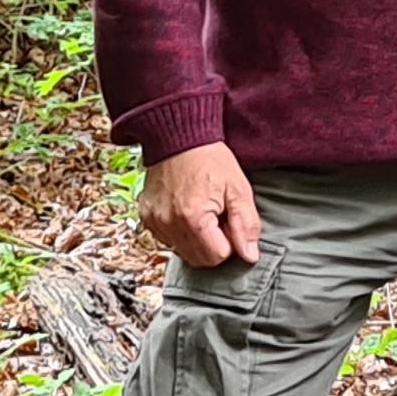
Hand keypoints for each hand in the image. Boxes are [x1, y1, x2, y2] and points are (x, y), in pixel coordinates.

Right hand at [137, 143, 262, 268]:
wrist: (179, 136)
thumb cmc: (210, 159)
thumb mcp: (238, 188)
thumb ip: (247, 225)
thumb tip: (250, 256)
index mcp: (193, 218)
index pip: (218, 256)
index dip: (230, 242)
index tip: (229, 220)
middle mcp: (169, 223)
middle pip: (200, 259)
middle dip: (214, 244)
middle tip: (218, 216)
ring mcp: (155, 221)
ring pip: (183, 252)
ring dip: (197, 240)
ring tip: (203, 212)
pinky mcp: (147, 217)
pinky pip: (168, 240)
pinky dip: (180, 232)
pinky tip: (186, 210)